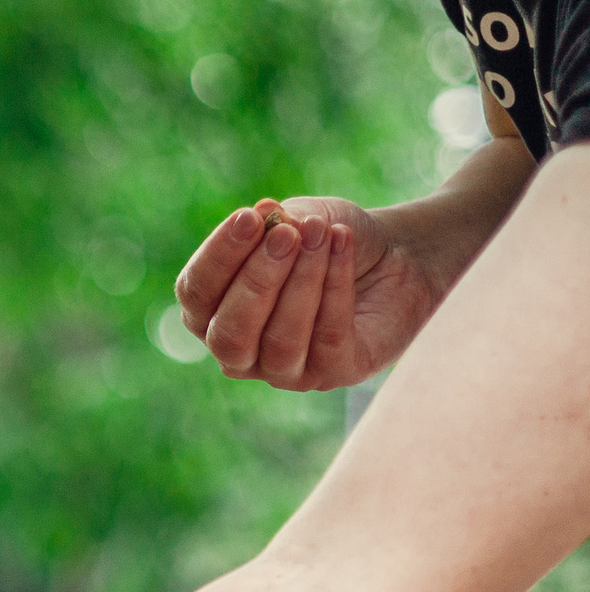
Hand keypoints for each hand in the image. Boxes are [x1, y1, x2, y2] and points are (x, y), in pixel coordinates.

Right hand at [173, 197, 439, 389]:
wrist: (396, 254)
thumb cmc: (328, 239)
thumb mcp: (298, 219)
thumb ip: (275, 224)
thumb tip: (264, 219)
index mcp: (213, 313)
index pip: (196, 294)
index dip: (219, 257)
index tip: (249, 217)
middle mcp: (240, 352)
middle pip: (229, 333)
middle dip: (258, 280)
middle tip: (288, 234)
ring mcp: (284, 371)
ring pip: (280, 340)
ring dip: (302, 282)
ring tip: (322, 233)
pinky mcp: (334, 374)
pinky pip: (328, 338)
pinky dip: (335, 287)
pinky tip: (342, 245)